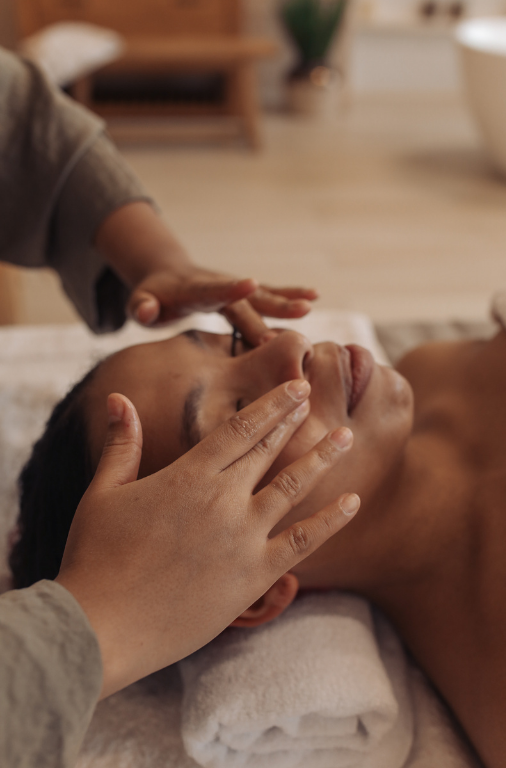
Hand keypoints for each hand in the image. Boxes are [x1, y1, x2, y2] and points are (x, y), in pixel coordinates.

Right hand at [55, 381, 358, 699]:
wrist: (102, 627)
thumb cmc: (95, 558)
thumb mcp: (103, 492)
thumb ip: (121, 443)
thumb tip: (119, 397)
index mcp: (188, 476)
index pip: (240, 429)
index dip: (272, 405)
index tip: (296, 386)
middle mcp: (222, 500)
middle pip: (268, 450)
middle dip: (294, 420)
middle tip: (317, 398)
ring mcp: (243, 538)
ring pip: (293, 487)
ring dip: (322, 460)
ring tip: (346, 437)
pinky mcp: (254, 577)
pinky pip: (303, 543)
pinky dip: (330, 521)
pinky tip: (353, 502)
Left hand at [129, 267, 318, 345]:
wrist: (166, 276)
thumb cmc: (152, 296)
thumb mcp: (140, 302)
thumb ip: (142, 307)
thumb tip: (145, 312)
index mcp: (194, 290)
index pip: (214, 290)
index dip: (232, 289)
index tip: (252, 284)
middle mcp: (220, 285)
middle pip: (248, 299)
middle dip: (272, 307)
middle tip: (300, 314)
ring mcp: (234, 288)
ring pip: (263, 296)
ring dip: (287, 301)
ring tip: (311, 304)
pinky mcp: (243, 293)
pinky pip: (269, 295)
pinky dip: (289, 295)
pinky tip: (314, 296)